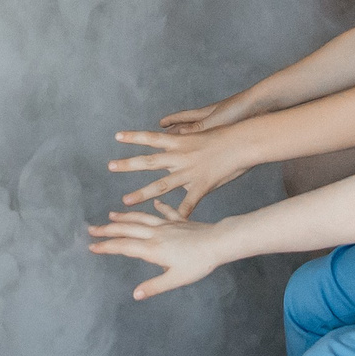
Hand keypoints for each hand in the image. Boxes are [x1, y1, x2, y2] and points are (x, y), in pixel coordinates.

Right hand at [88, 202, 227, 298]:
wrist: (218, 242)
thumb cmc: (199, 263)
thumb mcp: (176, 279)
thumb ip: (155, 286)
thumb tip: (136, 294)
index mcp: (153, 249)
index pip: (124, 247)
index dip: (106, 247)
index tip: (92, 247)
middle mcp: (156, 234)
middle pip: (127, 230)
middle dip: (107, 230)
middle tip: (91, 229)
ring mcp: (167, 225)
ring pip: (141, 218)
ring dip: (125, 217)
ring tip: (111, 215)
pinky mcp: (179, 221)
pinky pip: (165, 212)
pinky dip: (157, 208)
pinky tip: (153, 204)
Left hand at [109, 127, 247, 215]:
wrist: (244, 141)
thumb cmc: (228, 133)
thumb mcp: (204, 129)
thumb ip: (187, 134)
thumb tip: (176, 132)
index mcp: (179, 142)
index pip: (151, 138)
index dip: (134, 136)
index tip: (116, 136)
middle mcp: (180, 156)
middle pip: (149, 161)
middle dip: (128, 164)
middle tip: (110, 166)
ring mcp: (189, 172)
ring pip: (161, 184)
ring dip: (142, 193)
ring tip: (125, 201)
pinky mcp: (201, 185)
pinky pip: (188, 203)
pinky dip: (179, 214)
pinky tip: (169, 226)